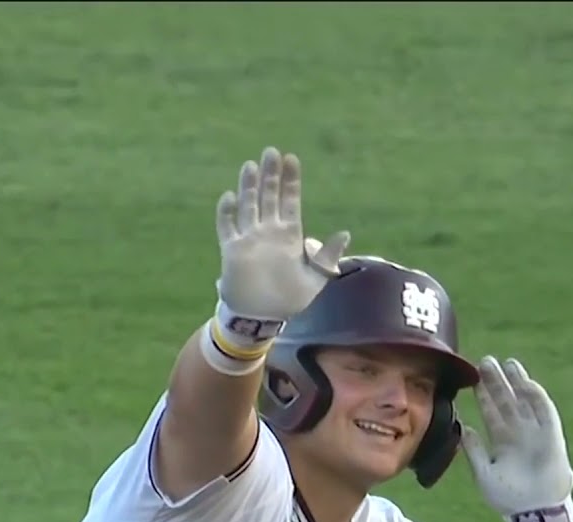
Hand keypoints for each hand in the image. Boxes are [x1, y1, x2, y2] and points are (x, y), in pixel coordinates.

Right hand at [215, 147, 350, 321]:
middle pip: (269, 196)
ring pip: (248, 206)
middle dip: (270, 175)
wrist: (263, 318)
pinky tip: (229, 197)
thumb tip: (345, 233)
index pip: (290, 200)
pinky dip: (226, 212)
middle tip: (271, 152)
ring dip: (248, 186)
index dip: (290, 180)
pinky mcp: (232, 250)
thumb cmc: (290, 299)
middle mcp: (268, 232)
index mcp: (289, 235)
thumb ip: (327, 257)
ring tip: (250, 165)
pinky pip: (227, 226)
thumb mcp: (316, 278)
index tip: (291, 158)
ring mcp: (249, 239)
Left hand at [460, 357, 572, 521]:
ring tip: (508, 363)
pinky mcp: (551, 436)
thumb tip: (463, 429)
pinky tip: (526, 383)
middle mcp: (518, 434)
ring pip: (525, 402)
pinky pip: (545, 413)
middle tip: (485, 361)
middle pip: (506, 401)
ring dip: (517, 383)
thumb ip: (473, 451)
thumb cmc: (508, 498)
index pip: (491, 412)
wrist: (533, 513)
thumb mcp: (483, 473)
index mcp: (502, 442)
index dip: (483, 395)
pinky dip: (536, 398)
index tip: (472, 377)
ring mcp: (535, 433)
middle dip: (496, 382)